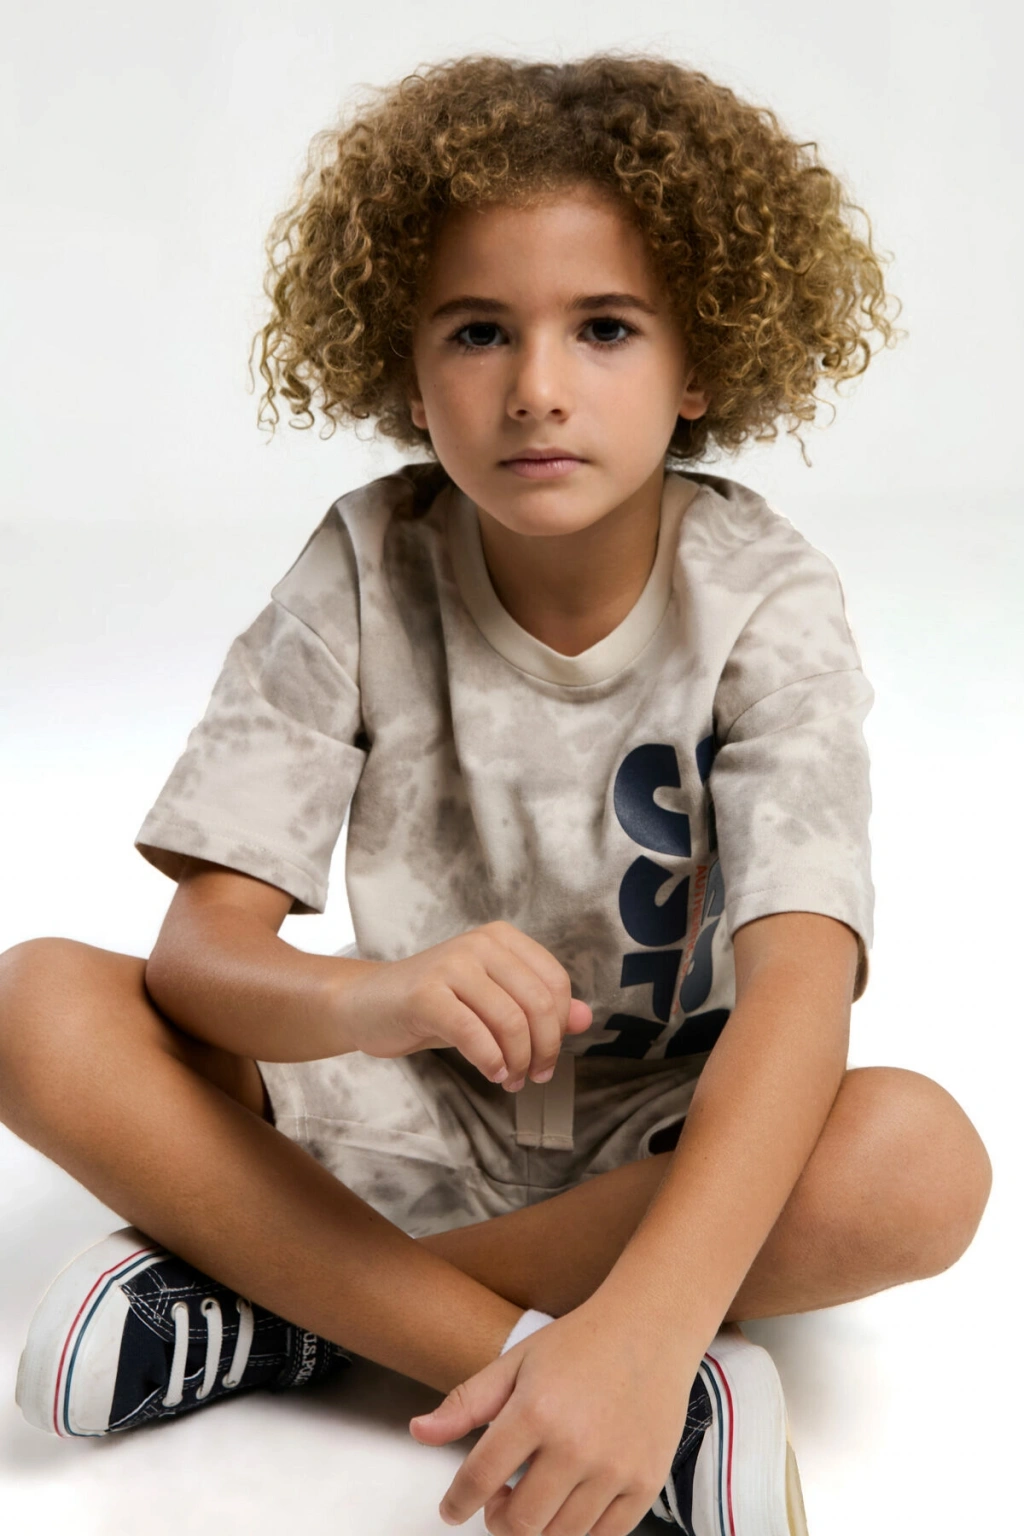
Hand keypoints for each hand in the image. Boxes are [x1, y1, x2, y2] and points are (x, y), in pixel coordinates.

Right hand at [332, 921, 592, 1088]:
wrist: (368, 1003)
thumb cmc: (435, 1005)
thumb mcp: (491, 1003)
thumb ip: (539, 1008)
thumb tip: (584, 1018)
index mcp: (502, 939)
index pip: (555, 982)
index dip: (559, 1026)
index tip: (548, 1058)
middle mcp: (480, 943)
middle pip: (538, 1002)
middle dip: (543, 1049)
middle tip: (533, 1076)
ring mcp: (451, 964)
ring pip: (510, 1020)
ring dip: (517, 1060)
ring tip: (510, 1079)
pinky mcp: (425, 993)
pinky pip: (473, 1032)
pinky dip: (490, 1060)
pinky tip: (491, 1073)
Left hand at [408, 1295, 701, 1535]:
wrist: (650, 1328)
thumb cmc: (579, 1343)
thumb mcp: (515, 1362)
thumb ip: (466, 1402)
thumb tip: (418, 1432)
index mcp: (535, 1411)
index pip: (478, 1479)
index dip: (457, 1502)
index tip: (452, 1509)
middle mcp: (575, 1446)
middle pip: (519, 1523)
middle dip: (497, 1520)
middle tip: (497, 1499)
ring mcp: (615, 1469)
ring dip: (536, 1527)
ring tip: (532, 1496)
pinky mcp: (646, 1484)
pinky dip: (578, 1532)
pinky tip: (568, 1504)